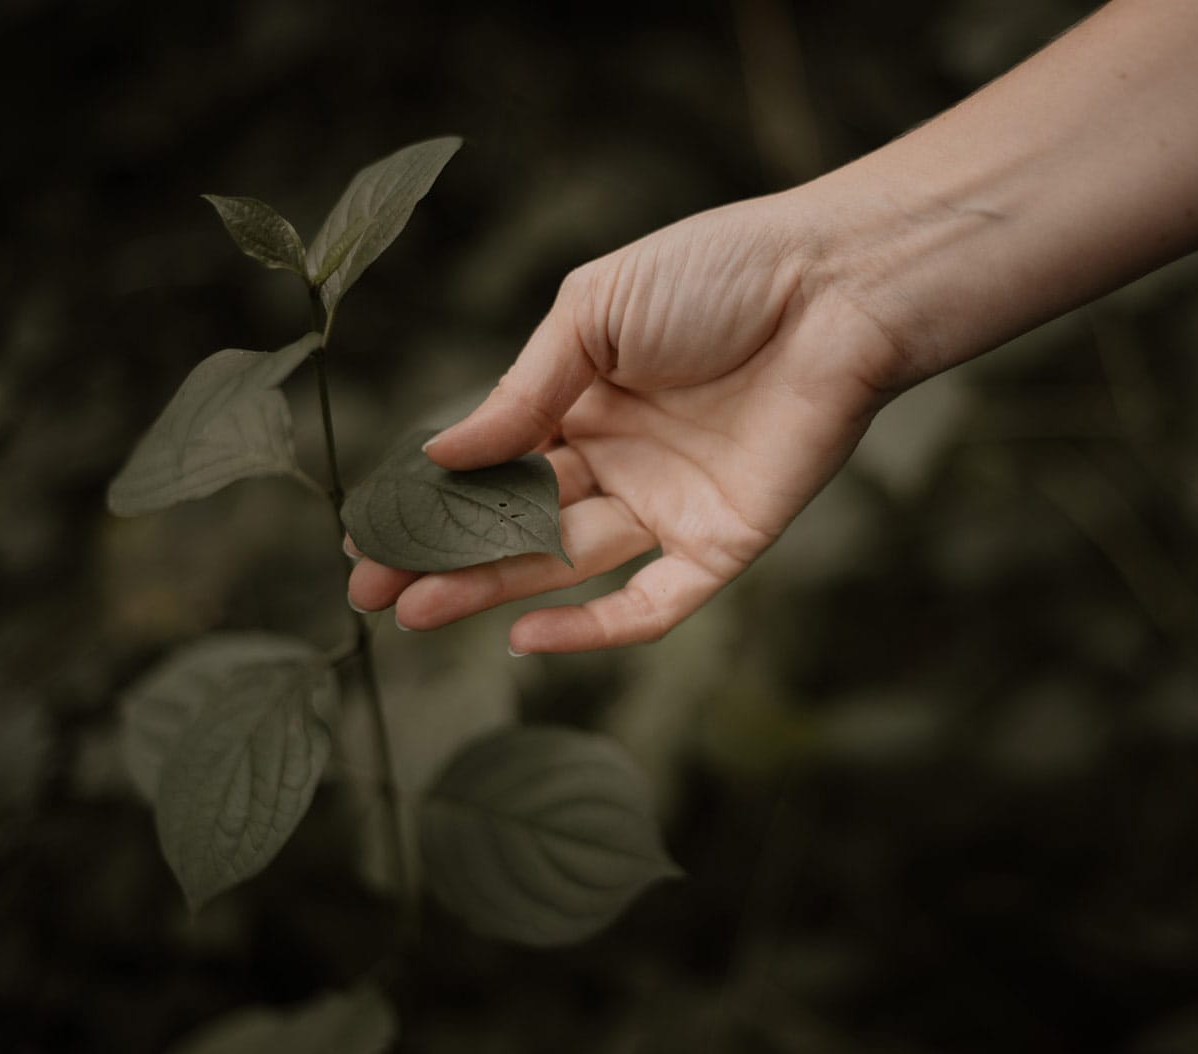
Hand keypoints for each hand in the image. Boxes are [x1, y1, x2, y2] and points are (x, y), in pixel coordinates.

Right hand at [346, 192, 901, 652]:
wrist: (832, 285)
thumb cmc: (716, 273)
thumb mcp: (594, 314)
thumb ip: (522, 391)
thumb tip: (440, 455)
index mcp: (584, 396)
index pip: (492, 461)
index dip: (430, 497)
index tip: (365, 532)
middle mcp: (620, 458)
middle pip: (518, 520)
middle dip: (442, 556)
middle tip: (370, 593)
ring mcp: (669, 503)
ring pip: (566, 561)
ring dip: (492, 588)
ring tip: (415, 612)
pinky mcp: (722, 541)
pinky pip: (654, 601)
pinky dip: (595, 628)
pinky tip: (525, 637)